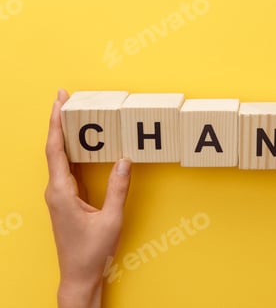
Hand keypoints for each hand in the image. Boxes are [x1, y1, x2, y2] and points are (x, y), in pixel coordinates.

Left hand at [45, 89, 131, 307]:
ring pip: (57, 157)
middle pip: (53, 148)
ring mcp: (58, 196)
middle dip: (57, 121)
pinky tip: (78, 145)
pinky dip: (69, 151)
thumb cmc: (92, 251)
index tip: (59, 100)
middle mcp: (55, 190)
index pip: (56, 149)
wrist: (78, 275)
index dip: (57, 122)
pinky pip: (64, 168)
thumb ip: (118, 189)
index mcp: (62, 192)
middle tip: (64, 97)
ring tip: (71, 114)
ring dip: (63, 134)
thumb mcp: (111, 219)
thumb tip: (124, 160)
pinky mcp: (64, 200)